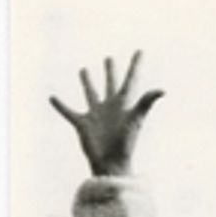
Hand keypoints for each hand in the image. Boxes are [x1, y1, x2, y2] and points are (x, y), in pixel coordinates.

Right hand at [49, 52, 162, 176]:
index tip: (141, 51)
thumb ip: (147, 102)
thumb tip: (164, 89)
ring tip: (84, 70)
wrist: (111, 165)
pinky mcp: (82, 124)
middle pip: (111, 84)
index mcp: (124, 104)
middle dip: (110, 71)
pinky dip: (60, 105)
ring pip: (91, 93)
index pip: (131, 80)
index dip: (136, 65)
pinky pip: (68, 112)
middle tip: (109, 59)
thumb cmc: (126, 144)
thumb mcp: (136, 119)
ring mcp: (96, 115)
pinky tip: (52, 97)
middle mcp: (110, 107)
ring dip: (87, 82)